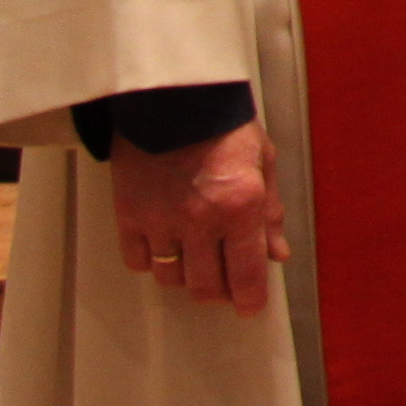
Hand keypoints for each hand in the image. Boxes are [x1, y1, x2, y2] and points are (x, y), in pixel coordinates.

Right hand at [109, 120, 287, 314]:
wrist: (172, 97)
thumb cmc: (225, 124)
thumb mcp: (264, 161)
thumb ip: (271, 212)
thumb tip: (276, 254)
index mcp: (241, 206)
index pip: (246, 273)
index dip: (250, 299)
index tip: (250, 308)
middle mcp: (200, 221)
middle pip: (205, 285)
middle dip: (219, 292)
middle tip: (224, 285)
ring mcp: (161, 221)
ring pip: (171, 277)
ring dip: (186, 277)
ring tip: (196, 262)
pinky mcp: (129, 215)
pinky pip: (138, 261)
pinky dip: (152, 261)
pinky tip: (165, 247)